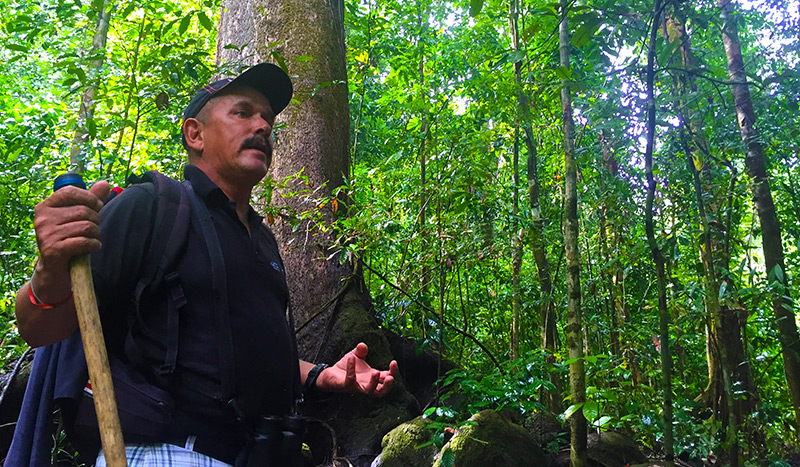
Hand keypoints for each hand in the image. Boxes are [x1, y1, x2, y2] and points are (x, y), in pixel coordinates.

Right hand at [32, 181, 109, 300]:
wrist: (55, 269)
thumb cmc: (67, 239)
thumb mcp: (76, 218)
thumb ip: (90, 200)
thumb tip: (105, 183)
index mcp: (45, 206)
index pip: (70, 192)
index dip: (89, 198)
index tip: (98, 206)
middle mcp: (42, 218)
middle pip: (82, 211)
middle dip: (96, 220)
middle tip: (94, 229)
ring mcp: (46, 234)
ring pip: (86, 226)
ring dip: (96, 234)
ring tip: (93, 239)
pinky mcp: (53, 250)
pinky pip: (83, 241)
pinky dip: (94, 244)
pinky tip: (93, 247)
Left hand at [316, 343, 398, 396]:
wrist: (331, 374)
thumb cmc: (347, 366)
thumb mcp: (356, 355)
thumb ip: (361, 351)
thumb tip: (362, 345)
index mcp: (372, 377)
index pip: (386, 377)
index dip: (392, 372)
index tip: (393, 362)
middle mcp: (366, 384)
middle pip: (381, 391)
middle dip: (388, 385)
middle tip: (391, 377)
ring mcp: (357, 386)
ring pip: (369, 391)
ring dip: (373, 383)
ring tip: (376, 372)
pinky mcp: (346, 385)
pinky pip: (350, 379)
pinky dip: (351, 369)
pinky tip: (351, 358)